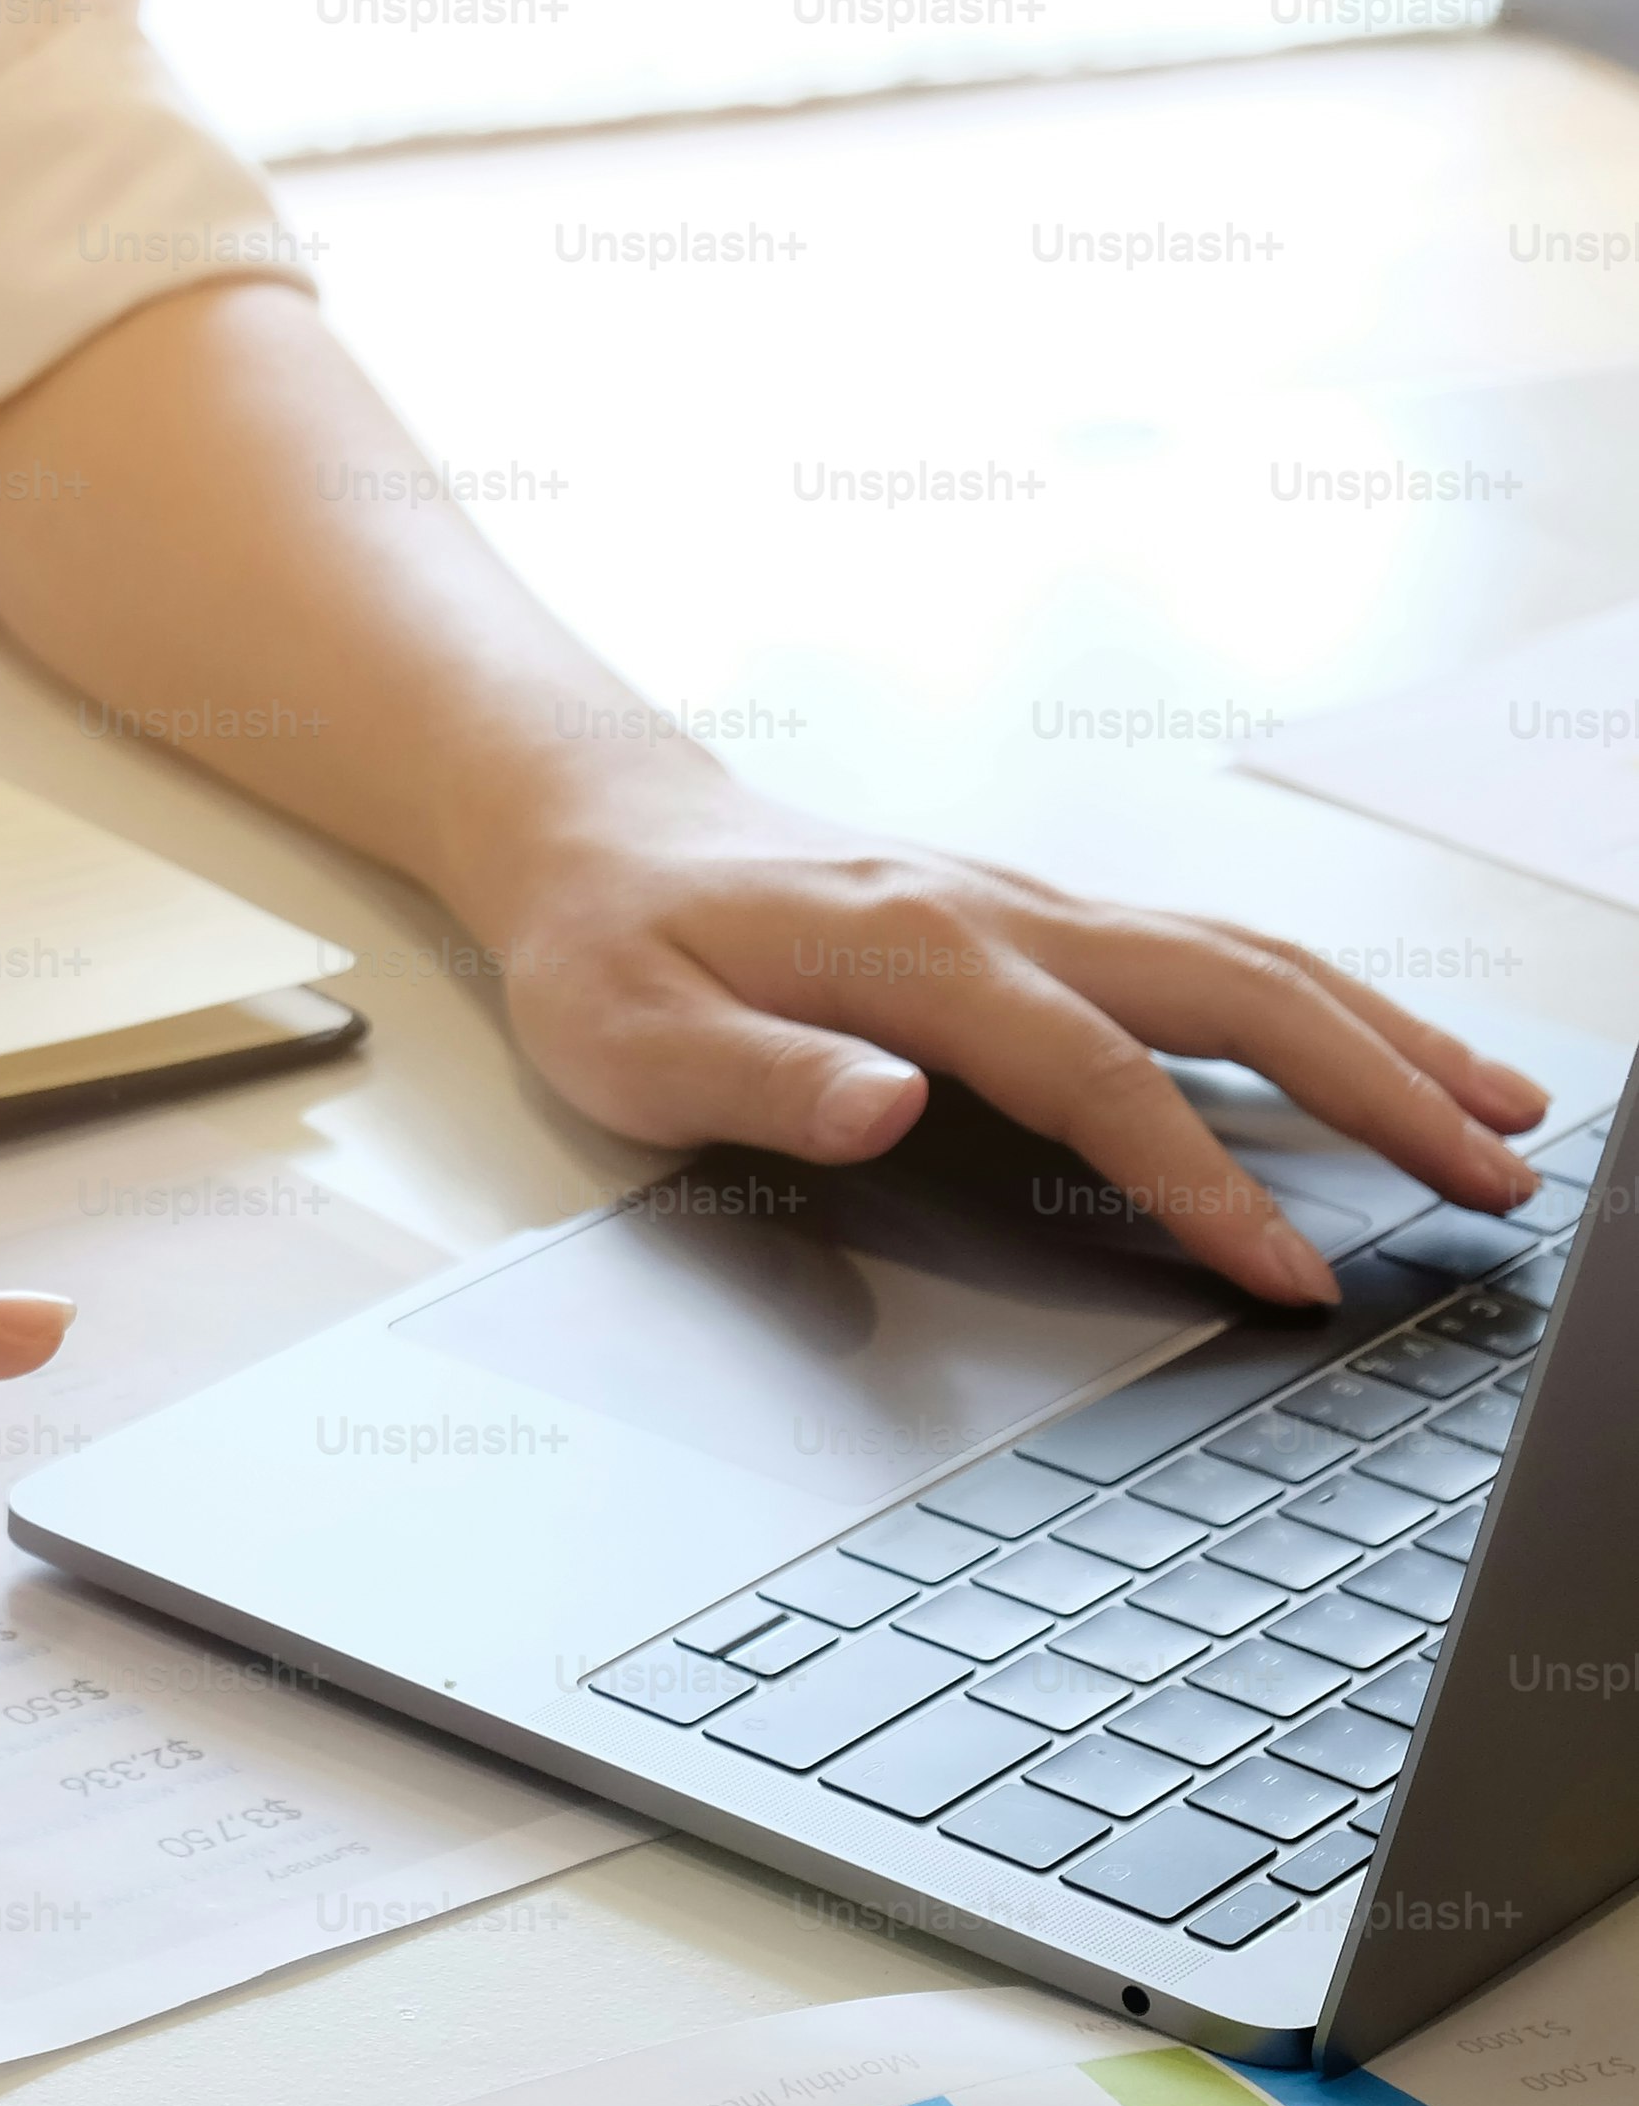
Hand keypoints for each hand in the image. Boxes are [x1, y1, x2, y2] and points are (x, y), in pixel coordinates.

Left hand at [467, 767, 1546, 1304]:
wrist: (598, 832)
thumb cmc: (610, 951)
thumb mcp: (632, 1039)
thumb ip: (762, 1079)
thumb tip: (887, 1106)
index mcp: (915, 953)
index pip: (1098, 1080)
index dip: (1202, 1181)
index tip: (1292, 1272)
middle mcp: (1002, 913)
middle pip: (1235, 992)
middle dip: (1380, 1087)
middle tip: (1496, 1177)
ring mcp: (1034, 905)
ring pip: (1251, 958)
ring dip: (1388, 1033)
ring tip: (1507, 1113)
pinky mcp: (1043, 915)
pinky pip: (1214, 950)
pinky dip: (1326, 999)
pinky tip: (1388, 1049)